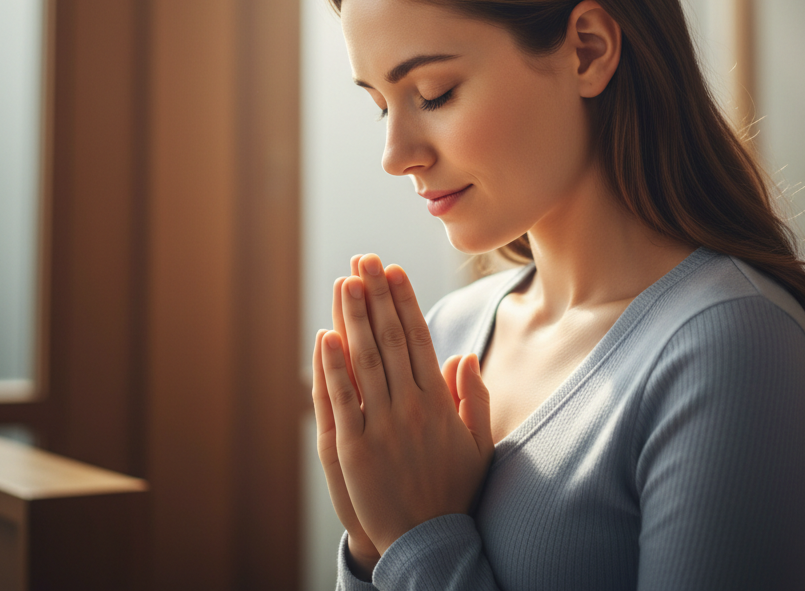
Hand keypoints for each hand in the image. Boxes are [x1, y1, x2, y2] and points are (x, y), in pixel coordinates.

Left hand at [320, 254, 493, 554]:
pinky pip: (342, 399)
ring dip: (354, 317)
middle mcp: (410, 407)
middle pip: (390, 339)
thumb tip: (464, 356)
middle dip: (377, 295)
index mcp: (438, 402)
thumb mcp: (477, 443)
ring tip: (346, 282)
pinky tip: (327, 335)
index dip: (404, 301)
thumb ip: (474, 398)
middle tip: (365, 260)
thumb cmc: (454, 492)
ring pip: (365, 360)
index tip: (394, 271)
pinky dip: (332, 366)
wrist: (427, 544)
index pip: (418, 339)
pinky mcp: (353, 450)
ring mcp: (380, 427)